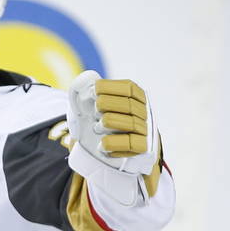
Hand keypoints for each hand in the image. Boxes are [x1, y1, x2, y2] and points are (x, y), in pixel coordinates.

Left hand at [66, 70, 159, 205]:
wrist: (100, 149)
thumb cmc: (94, 121)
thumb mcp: (87, 102)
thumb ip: (85, 86)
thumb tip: (88, 81)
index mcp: (136, 96)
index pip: (128, 88)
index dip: (108, 88)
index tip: (92, 93)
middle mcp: (144, 112)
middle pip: (128, 105)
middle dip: (105, 106)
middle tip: (94, 112)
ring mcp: (145, 130)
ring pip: (131, 123)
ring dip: (107, 123)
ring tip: (96, 127)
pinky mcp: (142, 148)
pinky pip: (131, 143)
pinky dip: (112, 143)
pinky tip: (101, 144)